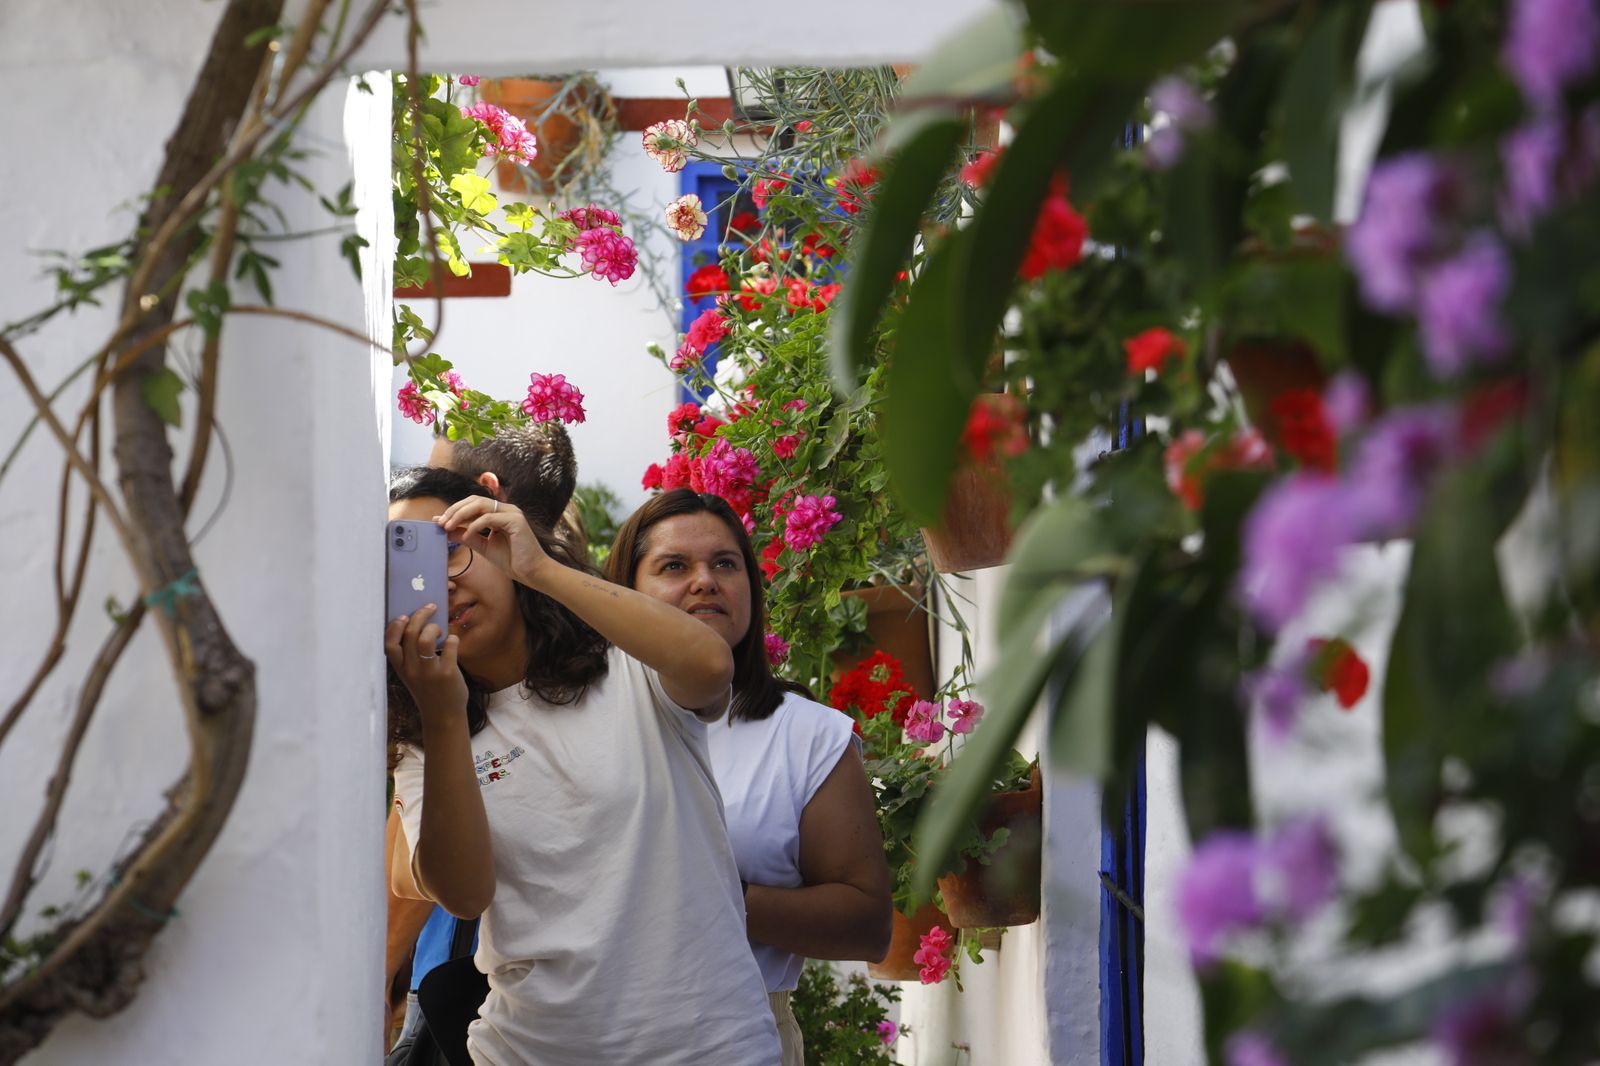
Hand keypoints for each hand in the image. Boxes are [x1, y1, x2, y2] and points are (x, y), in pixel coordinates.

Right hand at [384, 603, 466, 716]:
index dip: (394, 627)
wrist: (443, 715)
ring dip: (434, 627)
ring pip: (425, 639)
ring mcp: (429, 672)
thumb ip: (413, 656)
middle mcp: (412, 670)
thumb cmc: (429, 690)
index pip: (389, 644)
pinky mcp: (447, 674)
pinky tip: (453, 641)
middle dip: (420, 616)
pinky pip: (449, 648)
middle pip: (409, 634)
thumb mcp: (413, 676)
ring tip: (440, 629)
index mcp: (401, 669)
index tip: (403, 616)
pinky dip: (452, 639)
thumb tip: (422, 625)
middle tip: (430, 608)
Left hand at [435, 496, 550, 588]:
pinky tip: (467, 535)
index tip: (439, 521)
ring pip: (481, 505)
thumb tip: (447, 531)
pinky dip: (475, 526)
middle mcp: (506, 509)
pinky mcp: (516, 521)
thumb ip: (467, 537)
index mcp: (500, 513)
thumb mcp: (483, 547)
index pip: (473, 504)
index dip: (455, 510)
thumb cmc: (513, 560)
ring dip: (461, 515)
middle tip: (441, 523)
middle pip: (475, 500)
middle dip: (455, 510)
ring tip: (448, 526)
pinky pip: (489, 518)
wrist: (532, 572)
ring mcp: (512, 513)